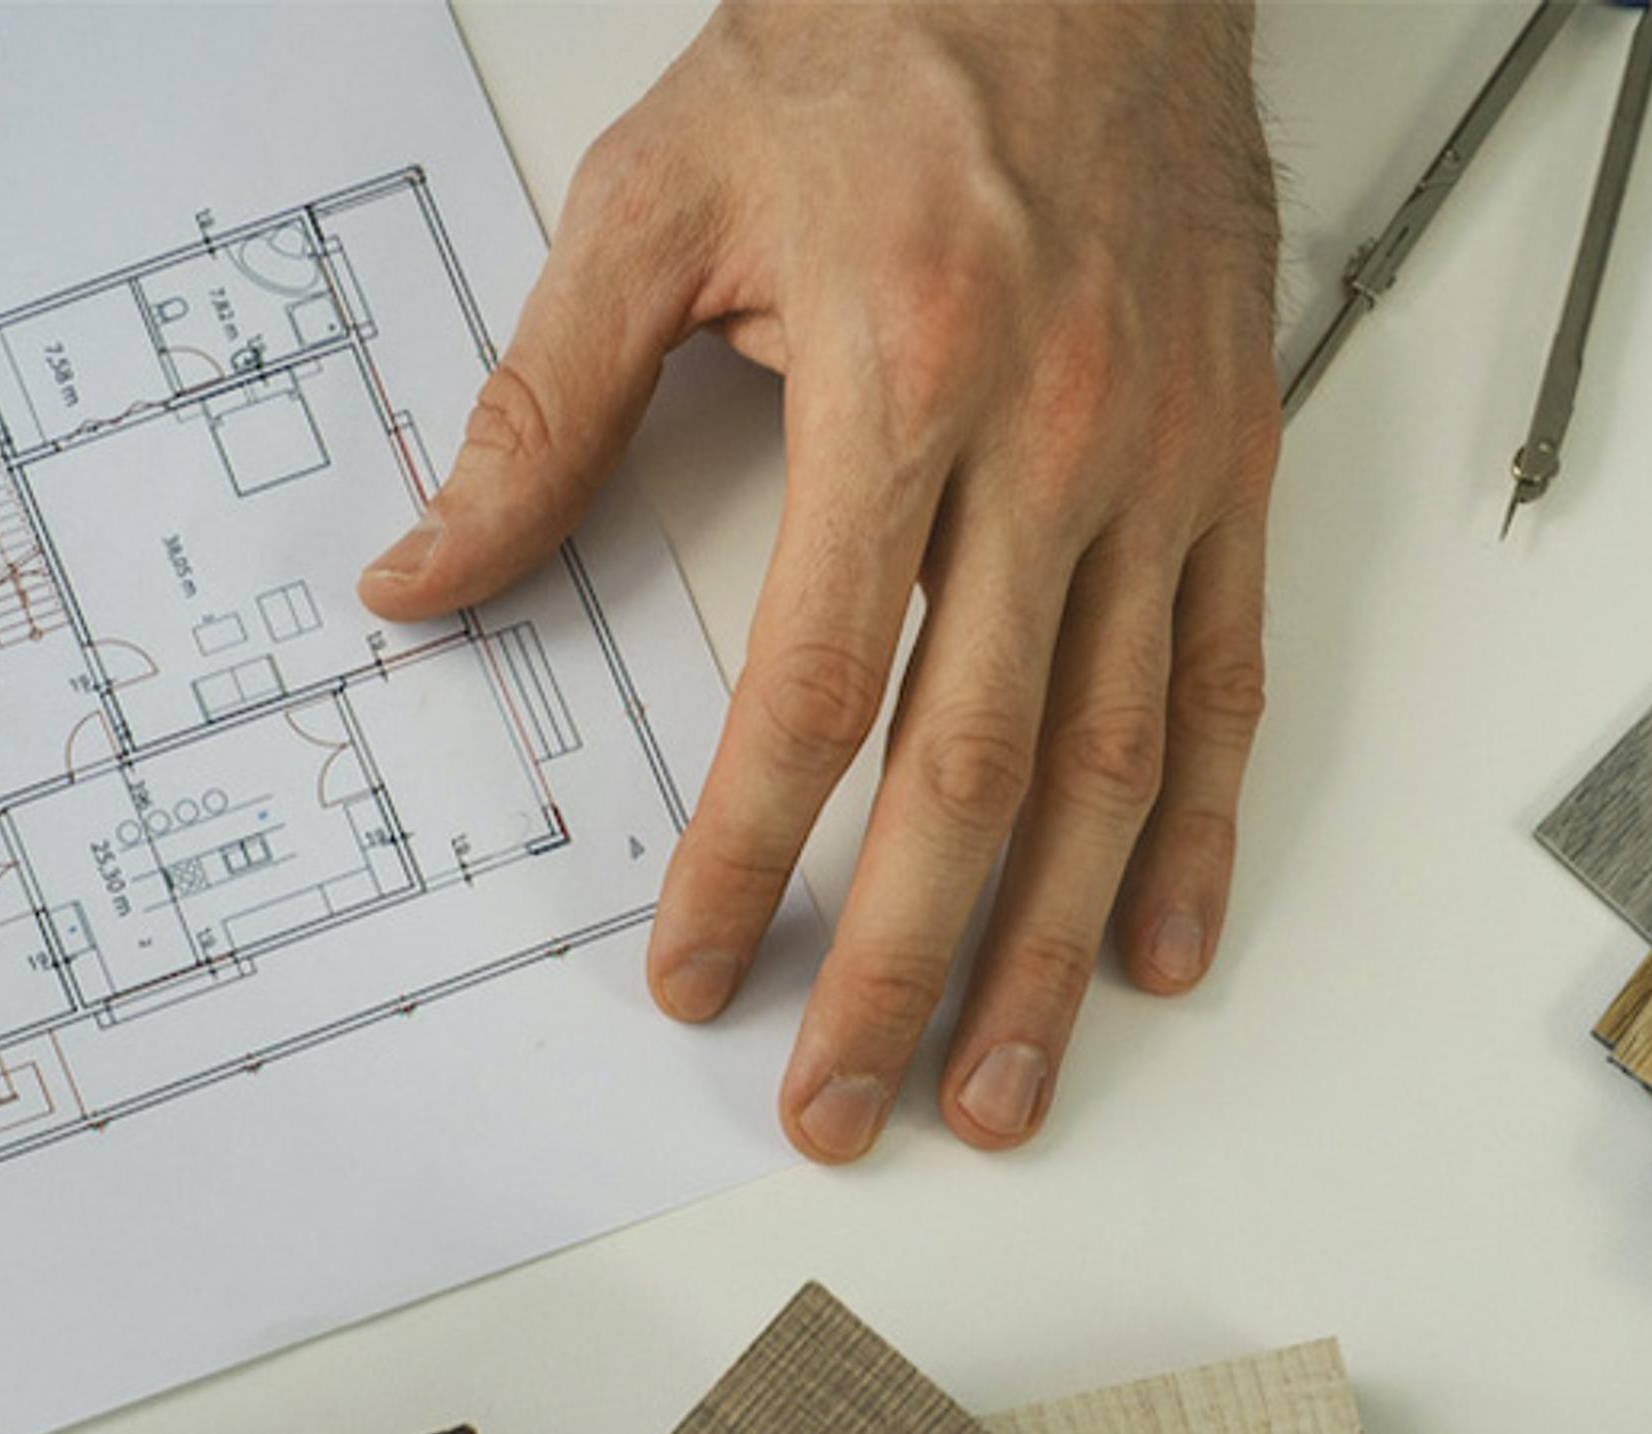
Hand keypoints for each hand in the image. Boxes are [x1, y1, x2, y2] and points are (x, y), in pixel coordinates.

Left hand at [363, 0, 1279, 1161]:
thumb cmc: (880, 36)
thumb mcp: (657, 199)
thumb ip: (537, 412)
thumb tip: (418, 577)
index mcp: (906, 371)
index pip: (817, 682)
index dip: (748, 855)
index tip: (691, 973)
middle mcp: (1056, 433)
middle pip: (974, 767)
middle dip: (898, 966)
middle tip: (840, 1109)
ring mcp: (1163, 460)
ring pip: (1114, 760)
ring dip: (1054, 954)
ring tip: (996, 1094)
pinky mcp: (1233, 462)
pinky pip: (1227, 678)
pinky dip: (1198, 831)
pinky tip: (1157, 952)